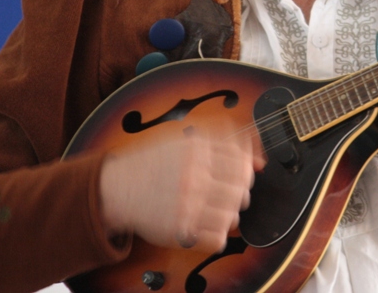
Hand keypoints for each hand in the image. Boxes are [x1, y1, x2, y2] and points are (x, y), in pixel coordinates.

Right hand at [98, 126, 261, 253]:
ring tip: (215, 209)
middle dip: (240, 192)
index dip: (245, 169)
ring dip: (229, 214)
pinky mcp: (181, 229)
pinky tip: (207, 225)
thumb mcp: (183, 140)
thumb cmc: (151, 163)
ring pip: (233, 214)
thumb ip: (221, 142)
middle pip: (241, 187)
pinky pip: (218, 237)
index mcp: (197, 149)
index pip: (240, 160)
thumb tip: (259, 160)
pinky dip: (217, 234)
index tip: (241, 174)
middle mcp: (194, 175)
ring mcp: (188, 204)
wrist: (117, 187)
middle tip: (228, 193)